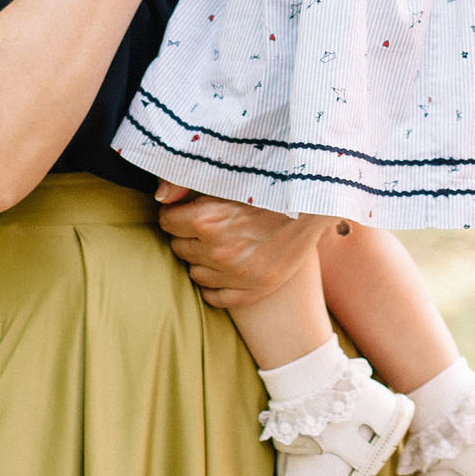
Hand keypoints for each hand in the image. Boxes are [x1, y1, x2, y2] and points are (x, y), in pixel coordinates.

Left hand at [155, 188, 327, 308]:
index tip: (187, 210)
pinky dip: (215, 285)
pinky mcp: (253, 290)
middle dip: (188, 236)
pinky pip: (215, 297)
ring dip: (201, 259)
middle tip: (207, 225)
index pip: (167, 222)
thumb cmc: (271, 186)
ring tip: (220, 243)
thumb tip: (159, 195)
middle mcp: (218, 251)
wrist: (315, 206)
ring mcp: (236, 275)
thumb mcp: (229, 178)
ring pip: (195, 273)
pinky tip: (226, 269)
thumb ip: (187, 184)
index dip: (176, 214)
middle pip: (179, 247)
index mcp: (208, 220)